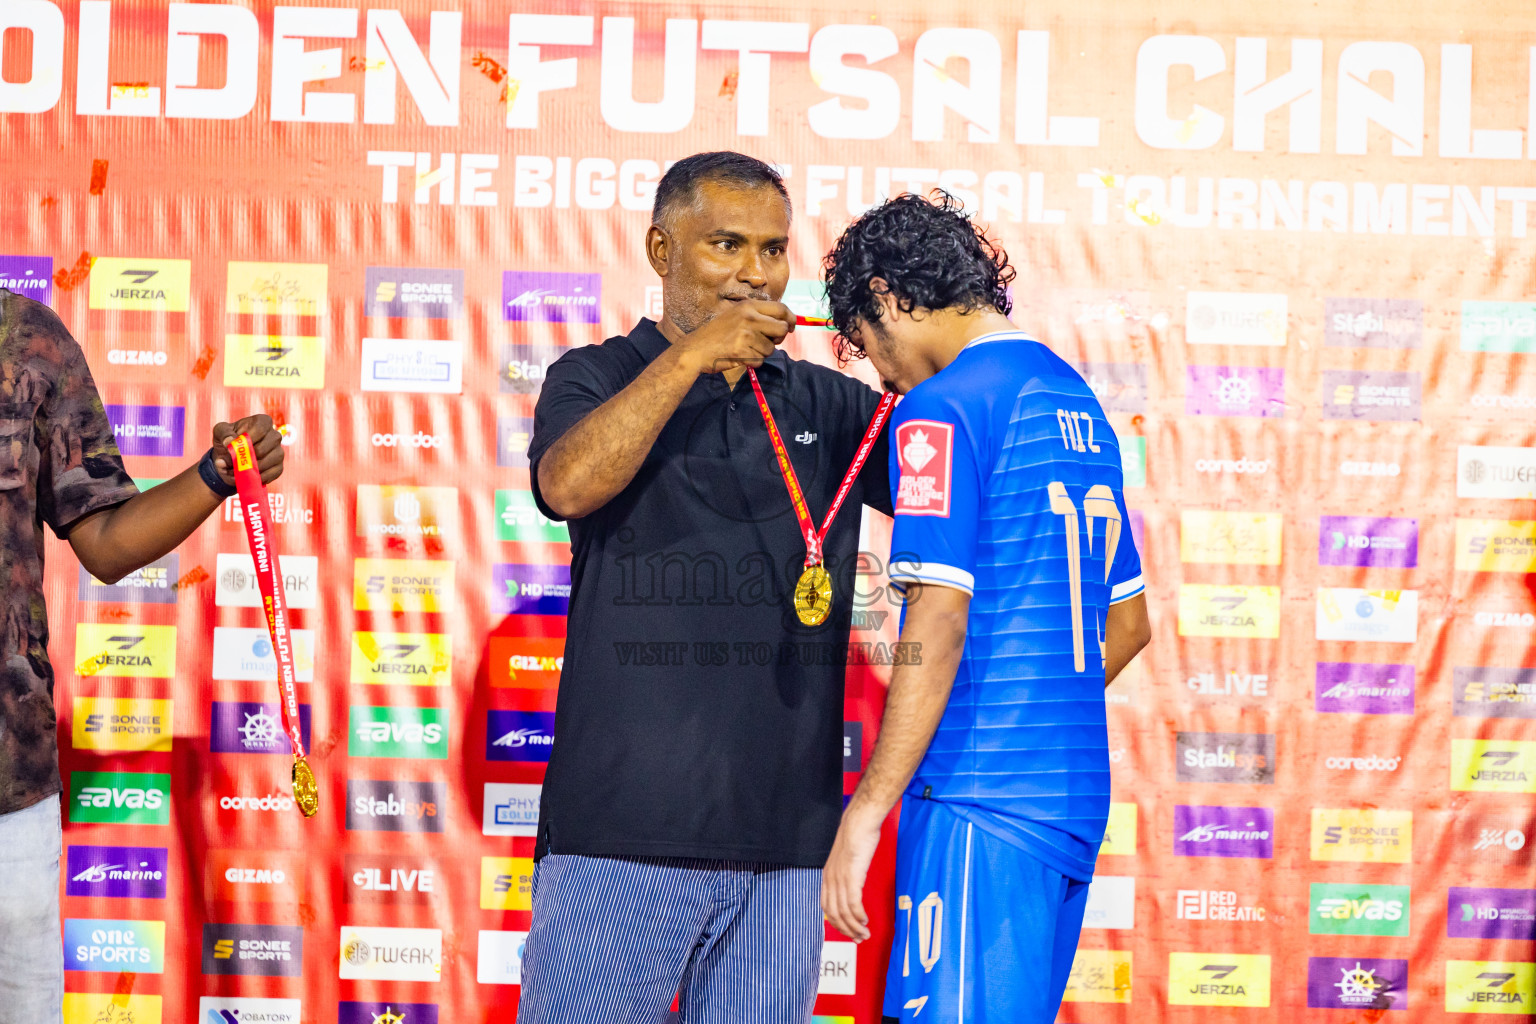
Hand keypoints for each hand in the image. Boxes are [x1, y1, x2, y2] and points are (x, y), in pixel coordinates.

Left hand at [211, 414, 285, 485]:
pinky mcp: (278, 467)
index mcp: (262, 422)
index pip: (260, 429)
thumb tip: (229, 442)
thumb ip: (224, 434)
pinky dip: (255, 477)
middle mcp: (274, 436)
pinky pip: (270, 474)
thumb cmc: (227, 440)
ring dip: (248, 470)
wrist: (230, 458)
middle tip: (230, 462)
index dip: (248, 439)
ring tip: (234, 471)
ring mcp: (278, 452)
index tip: (235, 447)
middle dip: (245, 458)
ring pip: (267, 462)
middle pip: (263, 448)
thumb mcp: (220, 432)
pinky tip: (246, 476)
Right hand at [674, 299, 793, 375]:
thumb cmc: (717, 333)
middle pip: (781, 329)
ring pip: (771, 348)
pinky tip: (740, 356)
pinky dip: (753, 361)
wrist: (696, 349)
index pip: (781, 309)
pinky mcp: (742, 350)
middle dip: (779, 338)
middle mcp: (749, 317)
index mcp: (749, 306)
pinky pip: (760, 360)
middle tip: (770, 341)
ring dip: (762, 352)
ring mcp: (745, 334)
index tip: (792, 327)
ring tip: (746, 348)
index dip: (791, 319)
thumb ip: (758, 316)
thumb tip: (785, 323)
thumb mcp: (736, 315)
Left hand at [821, 803, 884, 941]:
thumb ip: (847, 873)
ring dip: (855, 927)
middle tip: (859, 939)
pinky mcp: (851, 878)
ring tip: (865, 934)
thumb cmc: (856, 838)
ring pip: (844, 912)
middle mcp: (830, 880)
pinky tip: (865, 920)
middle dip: (846, 930)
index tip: (848, 931)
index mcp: (827, 876)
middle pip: (834, 914)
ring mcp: (840, 880)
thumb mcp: (847, 859)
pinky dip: (858, 916)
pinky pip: (853, 904)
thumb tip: (854, 885)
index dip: (837, 923)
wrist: (858, 824)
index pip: (827, 907)